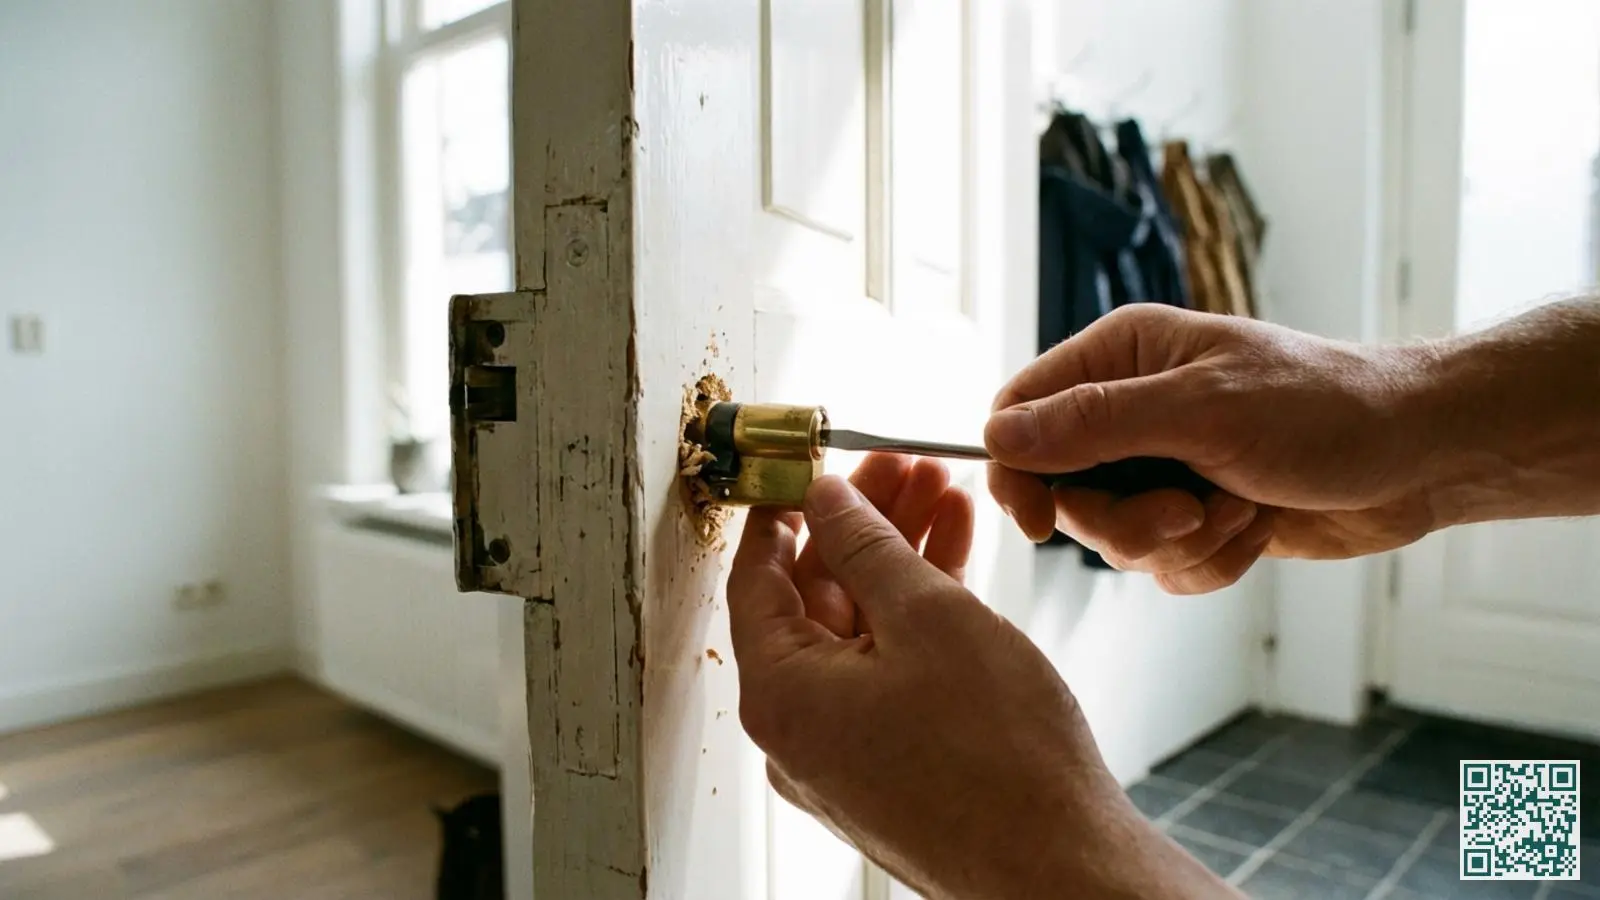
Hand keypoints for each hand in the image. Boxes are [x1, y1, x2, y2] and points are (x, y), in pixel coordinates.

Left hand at [728, 453, 1234, 898]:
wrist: (1062, 865)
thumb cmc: (1000, 759)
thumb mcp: (927, 615)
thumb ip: (866, 545)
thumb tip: (826, 499)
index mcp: (781, 694)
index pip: (755, 577)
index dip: (784, 509)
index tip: (808, 463)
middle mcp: (798, 731)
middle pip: (813, 600)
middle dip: (863, 526)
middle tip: (903, 468)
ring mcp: (843, 755)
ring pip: (858, 633)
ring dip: (898, 562)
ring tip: (945, 496)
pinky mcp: (889, 767)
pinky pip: (885, 673)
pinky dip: (915, 618)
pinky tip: (955, 561)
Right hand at [985, 304, 1438, 593]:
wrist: (1420, 456)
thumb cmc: (1323, 409)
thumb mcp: (1201, 412)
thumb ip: (1093, 424)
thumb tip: (998, 435)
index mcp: (1121, 357)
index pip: (1022, 412)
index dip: (1017, 470)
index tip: (1038, 520)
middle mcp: (1132, 409)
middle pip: (1063, 490)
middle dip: (1123, 520)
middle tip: (1185, 512)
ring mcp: (1164, 466)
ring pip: (1113, 537)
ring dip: (1176, 541)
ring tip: (1237, 511)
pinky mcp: (1198, 516)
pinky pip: (1163, 566)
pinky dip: (1208, 563)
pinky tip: (1255, 531)